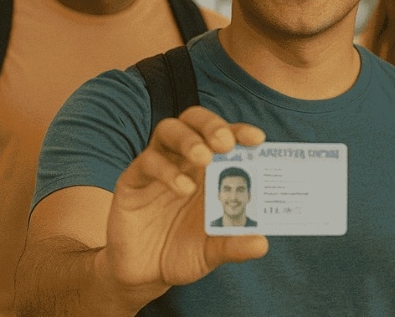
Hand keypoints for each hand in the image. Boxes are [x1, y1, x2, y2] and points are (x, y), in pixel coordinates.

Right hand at [98, 106, 268, 292]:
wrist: (144, 274)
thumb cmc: (184, 251)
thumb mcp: (213, 252)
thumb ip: (234, 245)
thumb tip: (261, 245)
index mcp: (211, 167)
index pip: (226, 136)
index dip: (241, 131)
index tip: (257, 139)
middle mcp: (184, 159)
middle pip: (195, 120)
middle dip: (212, 125)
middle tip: (225, 143)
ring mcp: (158, 166)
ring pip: (168, 130)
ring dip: (188, 139)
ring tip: (204, 158)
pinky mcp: (133, 180)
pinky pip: (146, 162)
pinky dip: (166, 170)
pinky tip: (183, 188)